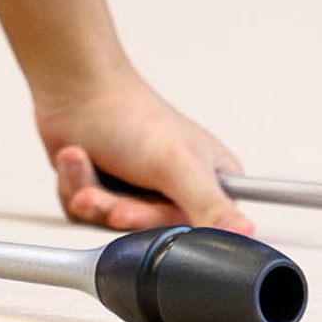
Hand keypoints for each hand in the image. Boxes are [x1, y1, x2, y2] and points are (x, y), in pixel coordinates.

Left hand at [38, 77, 252, 235]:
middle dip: (118, 209)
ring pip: (110, 224)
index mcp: (208, 181)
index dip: (168, 228)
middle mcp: (174, 189)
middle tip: (110, 200)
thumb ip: (211, 205)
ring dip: (91, 194)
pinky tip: (75, 156)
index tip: (147, 215)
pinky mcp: (101, 193)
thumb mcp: (178, 165)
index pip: (202, 232)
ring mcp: (136, 192)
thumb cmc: (131, 114)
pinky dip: (75, 185)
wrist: (75, 87)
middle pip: (148, 231)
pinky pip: (85, 213)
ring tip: (84, 161)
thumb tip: (247, 235)